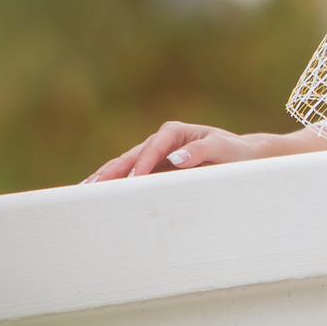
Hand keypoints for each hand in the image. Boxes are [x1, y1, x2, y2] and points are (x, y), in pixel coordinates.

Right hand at [84, 120, 275, 182]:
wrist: (241, 157)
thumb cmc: (234, 152)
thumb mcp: (224, 148)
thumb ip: (202, 150)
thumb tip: (177, 158)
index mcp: (175, 133)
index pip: (154, 146)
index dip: (144, 162)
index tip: (135, 178)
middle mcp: (160, 141)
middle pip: (131, 155)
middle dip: (113, 170)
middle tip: (94, 186)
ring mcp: (154, 155)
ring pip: (125, 165)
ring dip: (106, 177)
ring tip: (86, 191)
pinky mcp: (154, 169)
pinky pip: (130, 176)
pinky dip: (114, 184)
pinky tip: (97, 193)